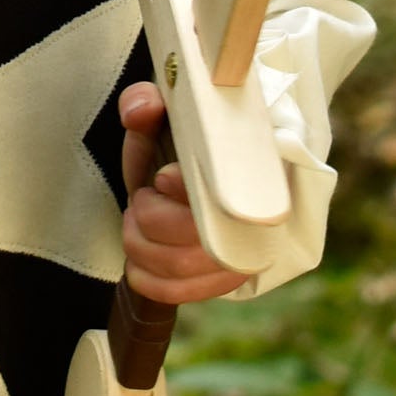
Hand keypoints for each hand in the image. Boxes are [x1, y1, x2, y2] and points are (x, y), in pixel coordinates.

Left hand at [119, 82, 249, 302]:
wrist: (201, 181)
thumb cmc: (180, 147)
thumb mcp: (161, 119)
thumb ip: (146, 102)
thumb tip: (142, 109)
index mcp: (253, 166)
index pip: (226, 188)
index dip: (184, 188)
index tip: (161, 178)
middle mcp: (258, 217)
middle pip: (193, 235)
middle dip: (149, 216)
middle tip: (142, 197)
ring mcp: (245, 254)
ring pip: (178, 265)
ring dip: (140, 243)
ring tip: (138, 219)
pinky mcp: (227, 281)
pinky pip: (179, 292)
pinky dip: (145, 276)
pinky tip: (137, 257)